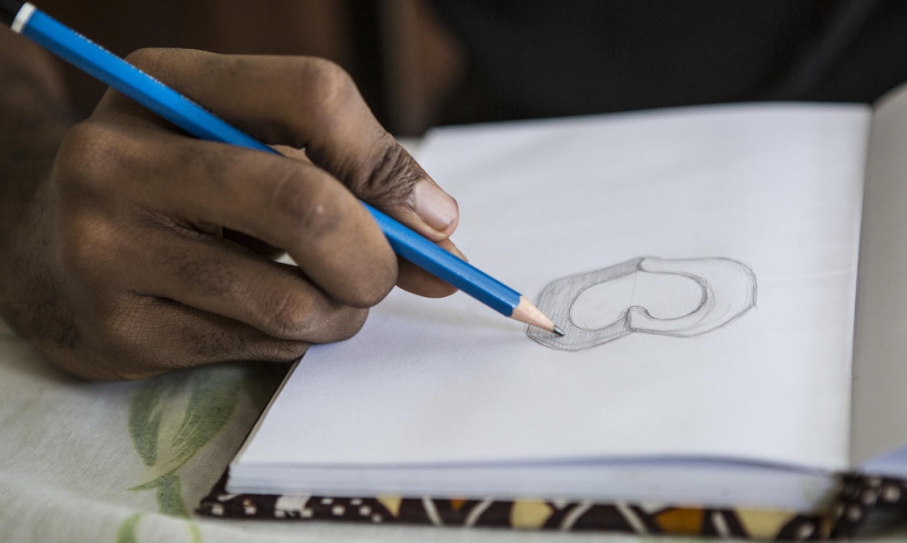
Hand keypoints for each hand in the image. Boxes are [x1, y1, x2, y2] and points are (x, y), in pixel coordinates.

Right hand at [0, 48, 460, 379]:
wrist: (44, 255)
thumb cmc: (174, 192)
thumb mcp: (239, 147)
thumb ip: (345, 176)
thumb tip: (442, 233)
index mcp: (164, 84)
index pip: (312, 96)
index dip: (388, 163)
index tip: (431, 218)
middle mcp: (119, 158)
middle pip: (304, 202)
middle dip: (376, 257)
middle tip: (388, 276)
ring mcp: (107, 247)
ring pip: (290, 297)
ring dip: (342, 311)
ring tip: (328, 300)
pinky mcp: (116, 328)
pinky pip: (258, 344)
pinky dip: (294, 338)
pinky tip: (265, 315)